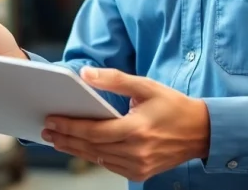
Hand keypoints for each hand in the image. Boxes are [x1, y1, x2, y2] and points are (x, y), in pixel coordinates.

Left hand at [41, 67, 210, 181]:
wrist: (200, 132)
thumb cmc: (173, 106)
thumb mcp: (146, 86)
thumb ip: (114, 79)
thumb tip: (85, 74)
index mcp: (137, 129)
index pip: (94, 131)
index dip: (70, 127)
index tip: (51, 120)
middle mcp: (137, 151)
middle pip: (91, 147)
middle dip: (66, 139)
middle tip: (47, 131)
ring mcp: (139, 165)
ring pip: (98, 159)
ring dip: (76, 149)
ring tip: (58, 139)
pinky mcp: (141, 173)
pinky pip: (110, 165)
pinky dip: (94, 156)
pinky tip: (82, 148)